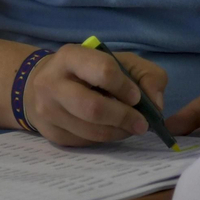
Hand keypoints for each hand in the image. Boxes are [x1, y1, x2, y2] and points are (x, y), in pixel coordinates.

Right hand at [22, 45, 167, 146]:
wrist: (42, 85)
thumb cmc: (89, 71)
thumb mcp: (120, 61)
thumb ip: (147, 75)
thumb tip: (156, 104)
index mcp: (71, 57)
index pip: (103, 71)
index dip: (125, 87)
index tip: (136, 97)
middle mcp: (52, 83)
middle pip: (94, 108)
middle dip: (124, 118)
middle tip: (142, 124)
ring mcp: (48, 111)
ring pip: (91, 131)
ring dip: (119, 132)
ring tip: (130, 127)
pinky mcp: (52, 134)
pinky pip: (86, 142)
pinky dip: (105, 138)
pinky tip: (111, 129)